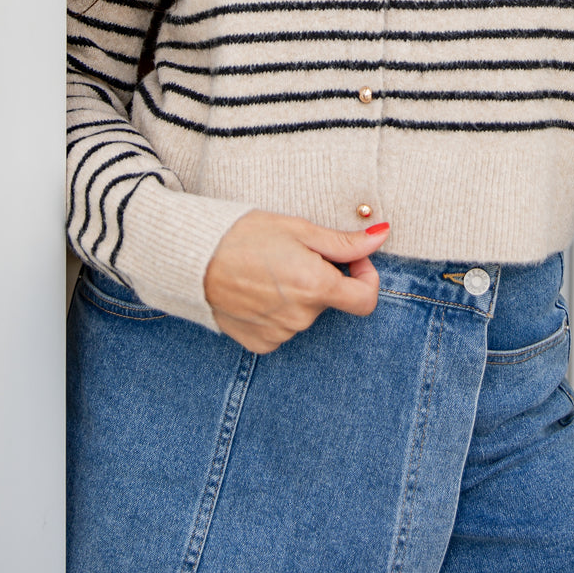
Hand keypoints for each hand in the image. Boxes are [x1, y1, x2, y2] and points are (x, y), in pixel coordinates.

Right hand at [203, 209, 390, 352]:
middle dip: (323, 277)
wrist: (191, 257)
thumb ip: (344, 242)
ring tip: (267, 270)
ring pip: (305, 314)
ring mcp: (279, 334)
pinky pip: (283, 328)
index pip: (366, 300)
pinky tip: (255, 291)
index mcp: (316, 287)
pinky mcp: (259, 343)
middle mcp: (301, 317)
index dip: (366, 277)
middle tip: (292, 254)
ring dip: (298, 294)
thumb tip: (382, 236)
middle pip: (330, 300)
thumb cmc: (244, 235)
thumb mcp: (298, 229)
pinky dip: (278, 311)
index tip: (351, 259)